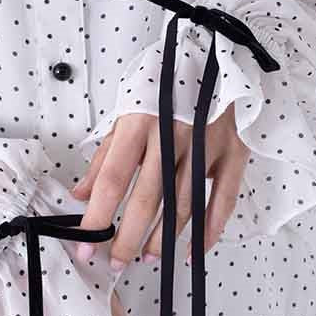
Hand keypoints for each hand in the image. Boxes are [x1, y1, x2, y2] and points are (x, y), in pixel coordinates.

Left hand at [70, 102, 248, 267]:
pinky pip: (223, 200)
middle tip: (116, 262)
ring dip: (164, 239)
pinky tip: (192, 251)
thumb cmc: (164, 86)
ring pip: (183, 205)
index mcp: (139, 123)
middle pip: (148, 199)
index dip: (97, 217)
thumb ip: (104, 156)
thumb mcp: (127, 111)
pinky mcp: (234, 151)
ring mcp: (207, 144)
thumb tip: (80, 195)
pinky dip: (209, 231)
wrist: (216, 53)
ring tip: (147, 259)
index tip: (85, 246)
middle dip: (128, 238)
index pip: (113, 179)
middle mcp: (172, 135)